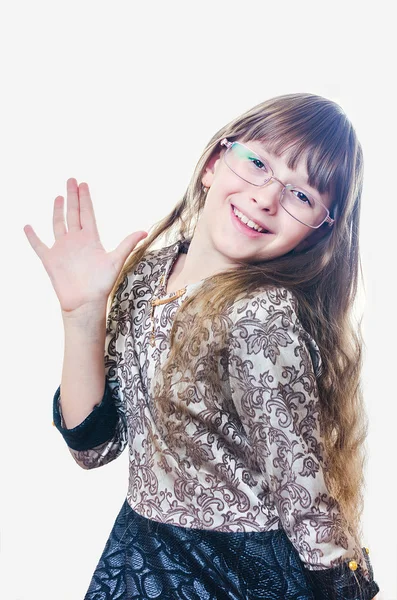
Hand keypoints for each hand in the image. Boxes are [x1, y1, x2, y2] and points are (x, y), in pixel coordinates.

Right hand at [24, 178, 147, 313]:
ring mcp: (62, 249)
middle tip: (71, 180)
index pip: (87, 213)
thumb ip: (127, 244)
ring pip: (58, 224)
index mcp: (91, 239)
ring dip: (57, 210)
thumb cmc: (101, 284)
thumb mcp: (116, 261)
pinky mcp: (50, 260)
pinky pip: (39, 245)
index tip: (83, 184)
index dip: (85, 199)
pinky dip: (32, 236)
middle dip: (72, 196)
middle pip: (73, 213)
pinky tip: (27, 227)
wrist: (85, 303)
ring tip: (58, 196)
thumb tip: (144, 231)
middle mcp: (76, 241)